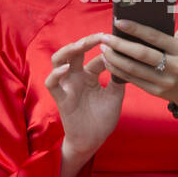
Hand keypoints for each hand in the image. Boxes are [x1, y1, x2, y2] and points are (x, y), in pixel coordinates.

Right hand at [45, 33, 125, 158]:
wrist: (93, 141)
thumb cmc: (103, 119)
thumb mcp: (115, 96)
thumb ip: (117, 78)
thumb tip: (125, 58)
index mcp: (90, 75)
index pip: (96, 56)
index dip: (105, 49)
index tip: (118, 41)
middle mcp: (76, 77)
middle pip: (75, 52)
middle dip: (86, 41)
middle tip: (101, 36)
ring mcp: (67, 86)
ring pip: (58, 60)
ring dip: (68, 50)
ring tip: (81, 45)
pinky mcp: (60, 98)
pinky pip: (51, 83)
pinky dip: (56, 74)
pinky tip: (66, 69)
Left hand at [100, 2, 177, 108]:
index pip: (155, 37)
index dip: (136, 29)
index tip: (118, 22)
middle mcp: (175, 67)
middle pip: (142, 54)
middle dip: (120, 45)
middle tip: (105, 37)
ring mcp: (165, 82)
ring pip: (134, 69)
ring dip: (115, 59)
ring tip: (103, 49)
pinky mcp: (156, 92)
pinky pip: (133, 80)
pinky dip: (118, 71)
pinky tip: (108, 63)